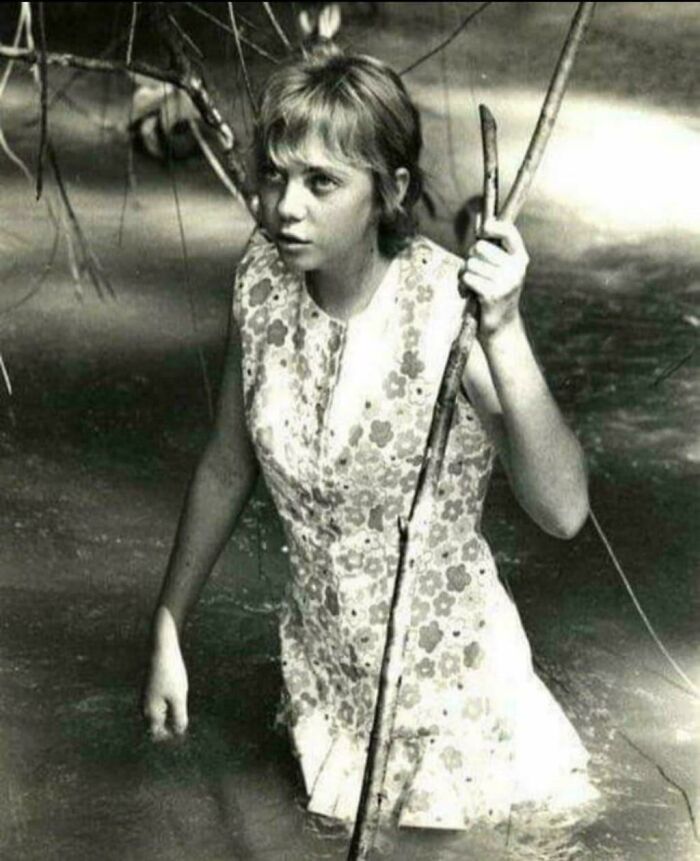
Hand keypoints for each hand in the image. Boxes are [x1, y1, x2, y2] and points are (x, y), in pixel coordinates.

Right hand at [142, 608, 188, 740]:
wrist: (161, 648)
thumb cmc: (171, 673)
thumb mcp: (179, 697)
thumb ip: (179, 718)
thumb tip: (179, 733)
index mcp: (149, 712)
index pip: (157, 734)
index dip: (170, 735)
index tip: (183, 729)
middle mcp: (143, 706)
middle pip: (156, 725)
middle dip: (169, 725)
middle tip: (184, 719)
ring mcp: (145, 696)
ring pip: (157, 713)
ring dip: (169, 714)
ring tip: (181, 706)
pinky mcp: (149, 687)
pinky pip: (158, 702)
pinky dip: (167, 703)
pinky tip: (176, 695)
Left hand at [458, 217, 528, 342]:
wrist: (501, 326)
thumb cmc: (495, 291)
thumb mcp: (499, 266)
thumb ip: (491, 243)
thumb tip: (479, 216)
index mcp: (521, 259)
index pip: (508, 232)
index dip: (493, 226)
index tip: (483, 229)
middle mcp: (516, 269)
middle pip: (480, 247)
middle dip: (471, 257)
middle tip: (477, 270)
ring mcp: (505, 282)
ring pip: (471, 263)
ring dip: (465, 273)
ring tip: (474, 284)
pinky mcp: (492, 294)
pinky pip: (467, 278)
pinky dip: (463, 285)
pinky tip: (470, 293)